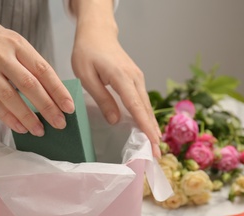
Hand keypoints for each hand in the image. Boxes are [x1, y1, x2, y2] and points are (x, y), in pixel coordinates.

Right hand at [0, 7, 74, 135]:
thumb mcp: (11, 39)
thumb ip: (27, 60)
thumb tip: (48, 86)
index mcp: (17, 44)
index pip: (43, 70)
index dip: (58, 91)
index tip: (69, 106)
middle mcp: (3, 57)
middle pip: (30, 86)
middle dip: (48, 107)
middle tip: (60, 123)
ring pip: (11, 98)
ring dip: (28, 117)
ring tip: (40, 130)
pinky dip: (8, 118)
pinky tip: (19, 127)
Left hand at [71, 14, 161, 157]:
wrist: (97, 33)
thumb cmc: (87, 53)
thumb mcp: (87, 77)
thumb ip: (102, 98)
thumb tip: (115, 120)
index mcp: (121, 77)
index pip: (136, 106)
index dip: (145, 127)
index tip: (152, 143)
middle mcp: (135, 78)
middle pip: (146, 109)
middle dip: (152, 132)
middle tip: (156, 154)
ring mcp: (137, 77)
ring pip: (147, 105)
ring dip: (151, 125)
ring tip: (155, 146)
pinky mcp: (136, 78)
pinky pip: (143, 100)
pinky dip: (146, 116)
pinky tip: (147, 127)